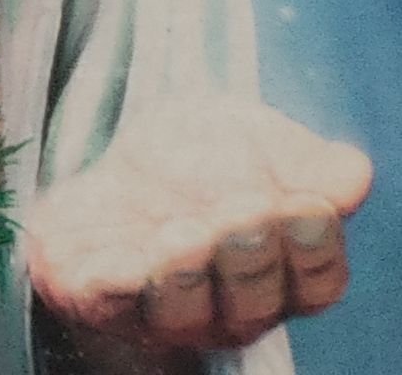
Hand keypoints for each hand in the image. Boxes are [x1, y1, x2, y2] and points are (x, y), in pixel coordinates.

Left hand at [28, 95, 369, 364]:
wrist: (111, 157)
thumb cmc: (200, 158)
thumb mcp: (250, 137)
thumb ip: (298, 159)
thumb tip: (352, 175)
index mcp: (282, 270)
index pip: (315, 281)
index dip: (314, 249)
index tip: (307, 206)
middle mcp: (229, 304)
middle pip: (255, 302)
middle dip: (252, 258)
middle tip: (248, 211)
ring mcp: (162, 307)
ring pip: (183, 312)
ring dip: (186, 275)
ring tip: (184, 232)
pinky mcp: (96, 295)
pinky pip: (106, 303)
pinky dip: (112, 285)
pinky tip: (117, 259)